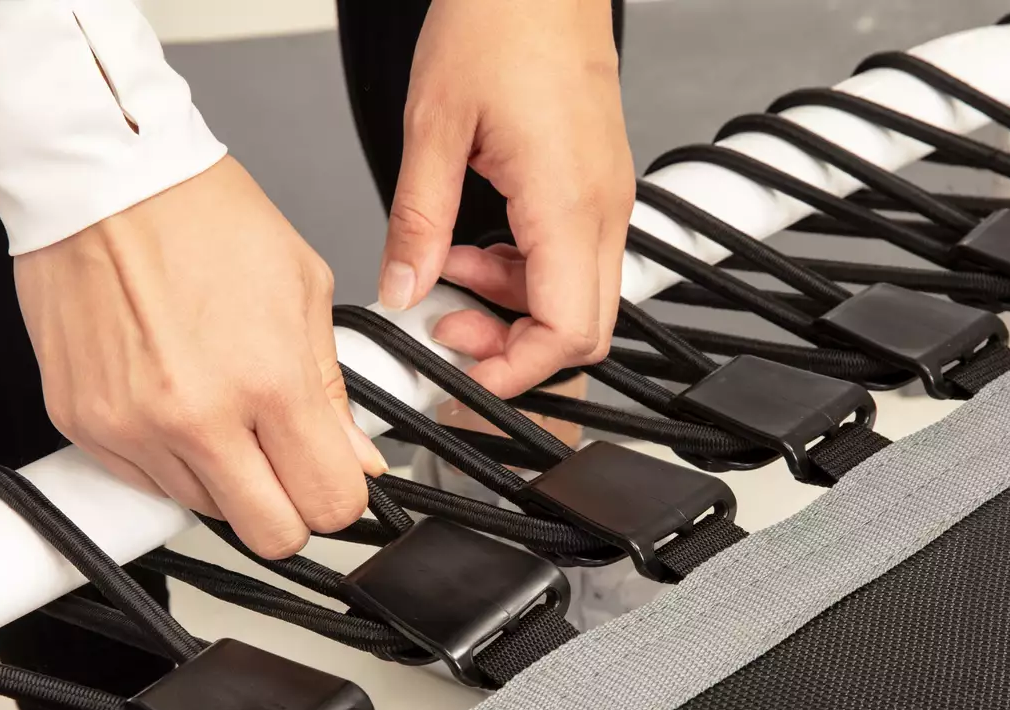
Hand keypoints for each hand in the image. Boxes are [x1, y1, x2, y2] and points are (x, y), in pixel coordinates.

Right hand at [15, 157, 386, 558]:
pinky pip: (144, 482)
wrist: (100, 178)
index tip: (334, 477)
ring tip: (218, 405)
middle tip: (285, 465)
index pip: (328, 504)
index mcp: (267, 381)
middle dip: (289, 509)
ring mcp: (132, 428)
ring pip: (205, 512)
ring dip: (225, 478)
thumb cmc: (200, 214)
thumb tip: (356, 460)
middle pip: (269, 535)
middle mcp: (196, 417)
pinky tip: (173, 398)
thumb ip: (332, 390)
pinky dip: (168, 458)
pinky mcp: (83, 425)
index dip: (340, 496)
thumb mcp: (302, 288)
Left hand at [377, 0, 633, 397]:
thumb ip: (418, 222)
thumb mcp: (432, 127)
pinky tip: (475, 245)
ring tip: (450, 273)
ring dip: (512, 307)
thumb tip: (403, 288)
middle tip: (453, 330)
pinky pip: (573, 259)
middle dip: (515, 351)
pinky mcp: (595, 186)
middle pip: (583, 330)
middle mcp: (601, 208)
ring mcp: (606, 199)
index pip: (565, 332)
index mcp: (567, 202)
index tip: (464, 375)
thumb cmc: (501, 21)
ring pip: (578, 298)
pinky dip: (523, 273)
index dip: (515, 373)